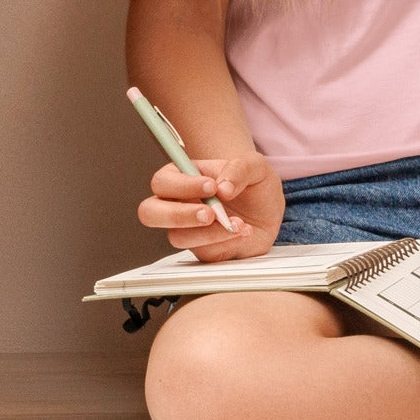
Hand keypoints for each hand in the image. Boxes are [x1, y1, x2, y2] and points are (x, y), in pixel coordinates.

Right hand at [137, 150, 283, 262]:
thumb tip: (223, 188)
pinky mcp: (202, 249)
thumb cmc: (254, 184)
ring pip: (176, 237)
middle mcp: (178, 203)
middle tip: (209, 214)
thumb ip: (239, 169)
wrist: (269, 211)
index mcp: (182, 177)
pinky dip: (225, 243)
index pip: (162, 182)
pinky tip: (243, 232)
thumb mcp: (255, 166)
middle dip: (178, 215)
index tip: (212, 187)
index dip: (181, 186)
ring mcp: (187, 229)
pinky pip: (202, 252)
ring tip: (238, 223)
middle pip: (150, 212)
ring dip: (209, 232)